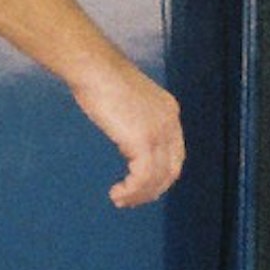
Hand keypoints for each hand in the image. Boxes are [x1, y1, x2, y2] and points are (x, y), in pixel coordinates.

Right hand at [74, 61, 183, 207]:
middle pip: (171, 169)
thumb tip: (128, 135)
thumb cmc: (102, 78)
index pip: (174, 153)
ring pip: (157, 178)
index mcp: (169, 111)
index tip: (142, 185)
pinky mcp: (144, 142)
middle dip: (152, 190)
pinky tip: (117, 193)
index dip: (161, 174)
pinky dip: (131, 191)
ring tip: (120, 200)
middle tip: (131, 199)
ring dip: (139, 195)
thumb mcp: (129, 100)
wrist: (95, 69)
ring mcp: (159, 133)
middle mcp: (170, 123)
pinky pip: (143, 178)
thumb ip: (136, 118)